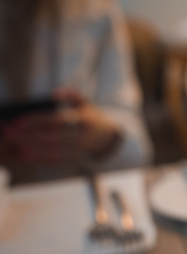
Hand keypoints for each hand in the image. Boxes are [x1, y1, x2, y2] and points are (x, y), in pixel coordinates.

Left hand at [0, 89, 120, 165]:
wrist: (109, 137)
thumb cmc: (92, 117)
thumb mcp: (86, 103)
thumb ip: (72, 95)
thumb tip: (55, 93)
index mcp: (85, 120)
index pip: (56, 121)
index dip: (37, 121)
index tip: (18, 122)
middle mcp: (84, 137)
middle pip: (52, 138)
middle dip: (29, 137)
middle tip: (10, 134)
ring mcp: (80, 150)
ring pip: (52, 152)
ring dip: (31, 149)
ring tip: (15, 145)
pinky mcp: (75, 159)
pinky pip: (55, 161)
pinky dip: (38, 159)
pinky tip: (25, 156)